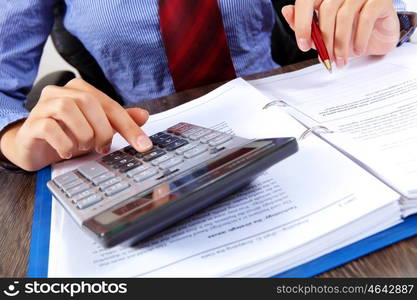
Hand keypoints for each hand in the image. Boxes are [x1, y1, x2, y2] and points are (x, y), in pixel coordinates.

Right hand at [0, 78, 152, 170]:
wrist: (34, 147)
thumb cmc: (67, 135)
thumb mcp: (96, 129)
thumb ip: (118, 121)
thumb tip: (144, 115)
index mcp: (79, 90)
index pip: (110, 105)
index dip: (129, 126)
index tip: (143, 145)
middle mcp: (60, 92)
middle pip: (90, 102)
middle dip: (103, 130)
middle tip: (103, 147)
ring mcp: (42, 106)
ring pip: (68, 109)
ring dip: (83, 134)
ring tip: (84, 147)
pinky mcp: (31, 123)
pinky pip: (49, 127)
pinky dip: (64, 144)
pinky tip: (67, 152)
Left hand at [281, 0, 399, 67]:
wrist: (379, 37)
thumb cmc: (349, 33)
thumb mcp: (323, 33)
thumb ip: (304, 25)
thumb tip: (287, 11)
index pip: (307, 0)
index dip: (302, 22)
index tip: (303, 45)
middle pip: (326, 11)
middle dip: (325, 40)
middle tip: (326, 58)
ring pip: (344, 16)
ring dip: (341, 44)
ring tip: (341, 60)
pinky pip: (365, 18)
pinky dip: (359, 38)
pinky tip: (357, 50)